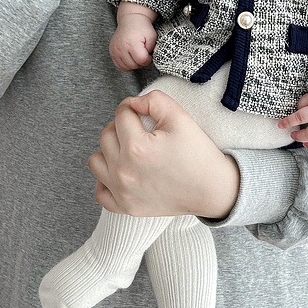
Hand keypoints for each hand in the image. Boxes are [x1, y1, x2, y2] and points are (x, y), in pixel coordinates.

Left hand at [88, 91, 240, 218]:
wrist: (211, 190)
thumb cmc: (198, 154)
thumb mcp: (181, 117)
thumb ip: (154, 100)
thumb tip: (133, 103)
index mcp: (136, 147)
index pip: (121, 114)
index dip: (134, 108)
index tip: (144, 113)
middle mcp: (123, 171)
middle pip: (106, 135)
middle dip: (121, 126)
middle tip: (141, 130)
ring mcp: (122, 192)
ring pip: (96, 161)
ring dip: (110, 150)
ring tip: (130, 149)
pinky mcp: (125, 207)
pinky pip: (100, 192)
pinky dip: (107, 180)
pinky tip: (124, 172)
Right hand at [109, 13, 156, 70]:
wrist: (131, 20)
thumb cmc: (142, 27)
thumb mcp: (152, 37)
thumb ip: (151, 50)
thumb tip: (147, 61)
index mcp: (132, 43)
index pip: (142, 60)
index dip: (148, 59)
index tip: (149, 54)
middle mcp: (121, 47)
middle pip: (134, 65)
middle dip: (141, 62)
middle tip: (144, 54)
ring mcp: (115, 50)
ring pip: (126, 67)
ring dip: (133, 64)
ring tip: (137, 55)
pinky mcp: (112, 52)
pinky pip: (119, 65)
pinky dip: (126, 64)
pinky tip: (130, 57)